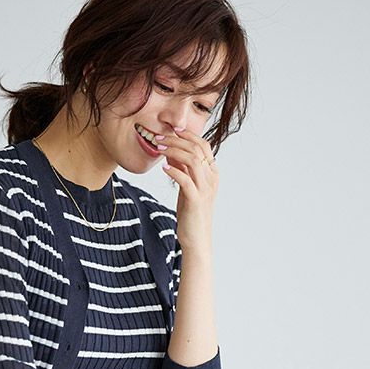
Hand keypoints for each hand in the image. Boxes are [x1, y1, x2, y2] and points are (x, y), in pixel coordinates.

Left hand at [159, 127, 218, 256]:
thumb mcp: (186, 187)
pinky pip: (185, 179)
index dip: (187, 134)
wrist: (197, 238)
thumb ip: (182, 170)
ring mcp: (205, 189)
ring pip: (191, 159)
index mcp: (212, 173)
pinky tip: (163, 168)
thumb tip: (169, 152)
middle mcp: (211, 178)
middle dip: (175, 139)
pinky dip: (173, 171)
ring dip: (172, 150)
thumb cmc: (191, 214)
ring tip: (157, 148)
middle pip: (196, 148)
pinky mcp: (196, 200)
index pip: (202, 144)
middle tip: (158, 136)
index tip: (170, 130)